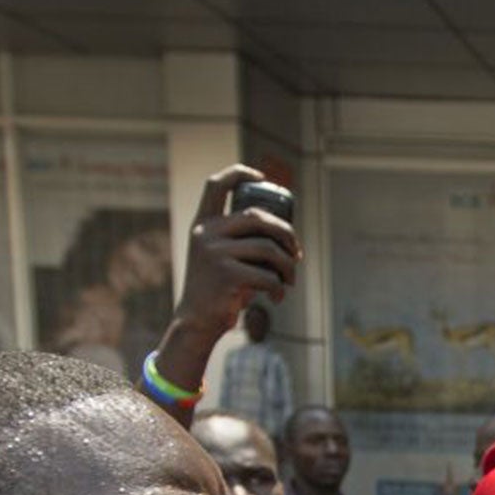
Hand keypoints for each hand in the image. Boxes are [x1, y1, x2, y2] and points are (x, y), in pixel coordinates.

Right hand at [156, 166, 303, 392]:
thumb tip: (285, 232)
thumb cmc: (218, 288)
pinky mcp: (226, 275)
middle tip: (297, 253)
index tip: (262, 177)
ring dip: (288, 266)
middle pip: (258, 217)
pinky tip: (278, 297)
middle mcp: (206, 233)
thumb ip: (239, 239)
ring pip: (268, 248)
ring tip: (290, 279)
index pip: (216, 185)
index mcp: (203, 223)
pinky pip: (267, 275)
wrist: (197, 321)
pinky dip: (279, 287)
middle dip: (286, 233)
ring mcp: (215, 253)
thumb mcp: (220, 256)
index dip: (239, 173)